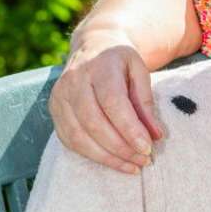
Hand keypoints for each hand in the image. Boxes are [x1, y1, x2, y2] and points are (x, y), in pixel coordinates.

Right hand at [49, 30, 163, 173]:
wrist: (93, 45)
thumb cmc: (121, 62)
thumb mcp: (139, 72)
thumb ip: (146, 102)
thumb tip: (156, 135)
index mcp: (99, 66)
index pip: (112, 102)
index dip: (129, 128)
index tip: (147, 148)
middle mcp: (74, 81)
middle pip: (94, 122)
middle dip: (121, 147)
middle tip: (144, 160)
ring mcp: (59, 97)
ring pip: (79, 136)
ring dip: (107, 157)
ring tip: (132, 166)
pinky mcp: (54, 111)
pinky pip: (70, 140)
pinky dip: (92, 155)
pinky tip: (113, 161)